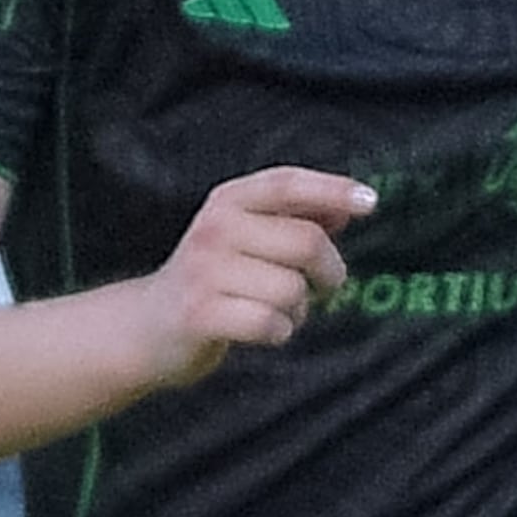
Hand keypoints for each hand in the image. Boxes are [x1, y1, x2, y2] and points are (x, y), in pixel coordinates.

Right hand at [131, 167, 374, 386]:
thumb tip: (347, 208)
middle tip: (322, 286)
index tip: (371, 202)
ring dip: (298, 310)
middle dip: (329, 272)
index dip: (332, 190)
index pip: (286, 184)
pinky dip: (279, 332)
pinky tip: (264, 330)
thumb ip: (295, 218)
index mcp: (229, 201)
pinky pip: (270, 324)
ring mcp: (203, 271)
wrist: (145, 326)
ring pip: (292, 289)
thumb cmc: (213, 278)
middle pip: (307, 242)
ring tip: (275, 310)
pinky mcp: (199, 314)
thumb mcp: (247, 237)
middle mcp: (214, 228)